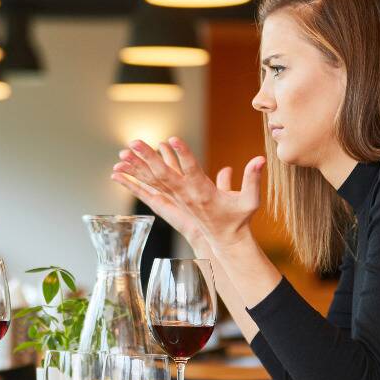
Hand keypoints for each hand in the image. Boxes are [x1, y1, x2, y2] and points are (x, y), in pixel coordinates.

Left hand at [112, 137, 263, 247]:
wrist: (224, 240)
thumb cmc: (238, 218)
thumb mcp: (250, 201)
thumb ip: (253, 180)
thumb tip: (262, 159)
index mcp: (204, 193)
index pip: (191, 171)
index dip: (182, 155)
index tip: (172, 139)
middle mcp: (186, 196)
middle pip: (164, 175)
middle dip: (148, 158)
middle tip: (134, 142)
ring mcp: (176, 199)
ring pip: (153, 181)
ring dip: (136, 167)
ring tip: (121, 153)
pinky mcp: (170, 202)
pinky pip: (148, 189)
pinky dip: (133, 181)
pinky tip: (117, 172)